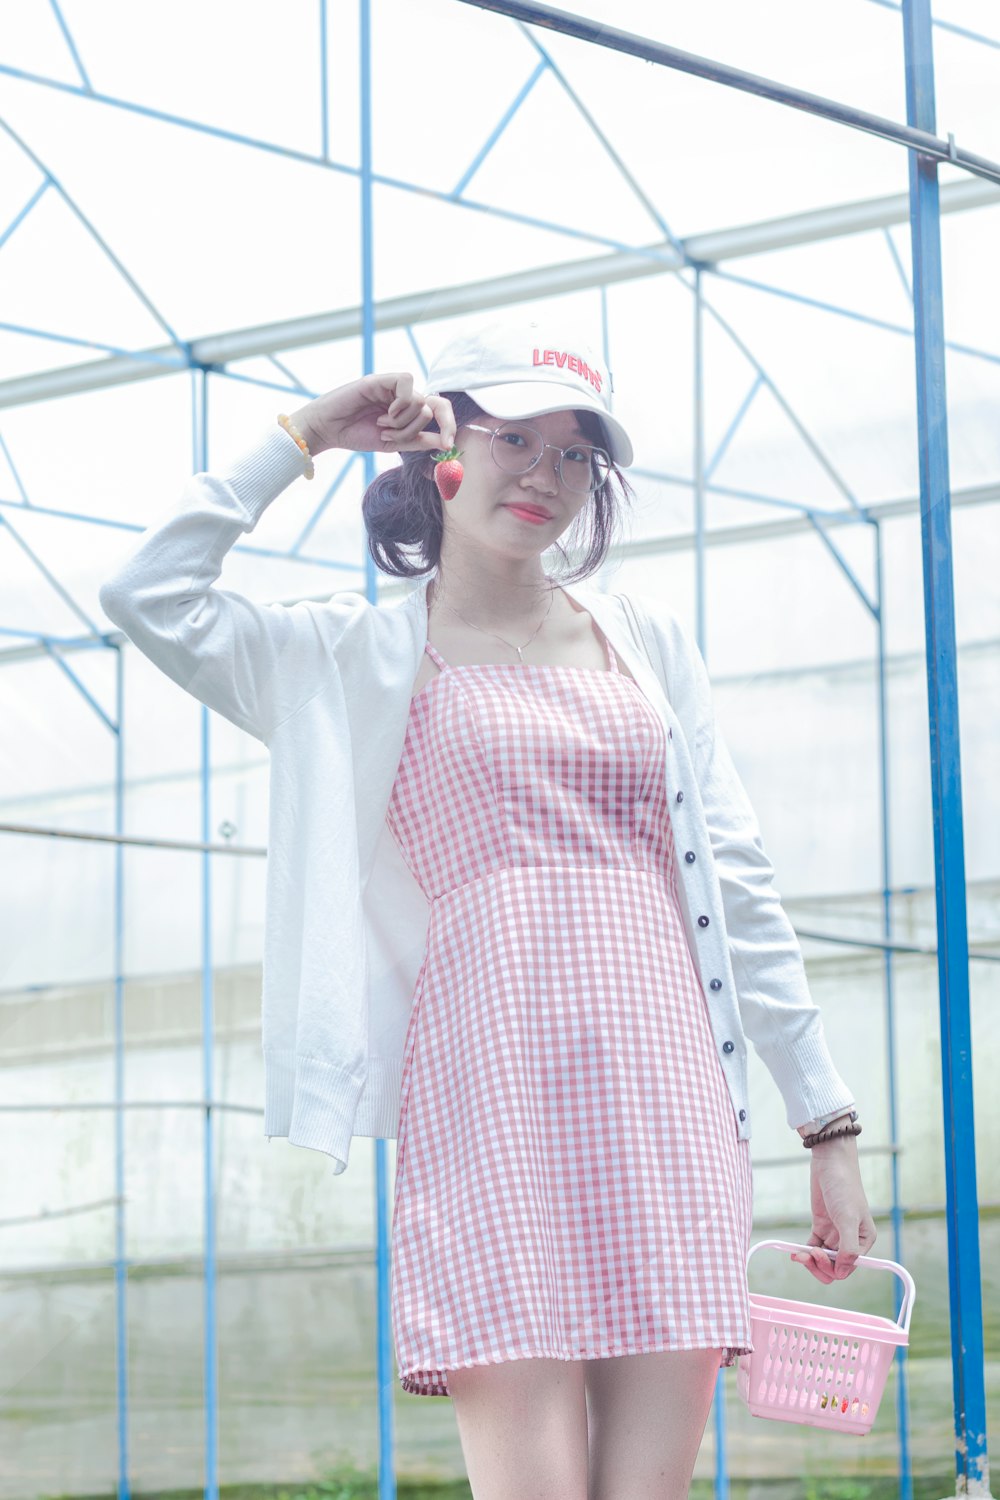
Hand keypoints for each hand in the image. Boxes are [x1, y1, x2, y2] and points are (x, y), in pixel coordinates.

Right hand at [288, 373, 455, 457]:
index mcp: (408, 411)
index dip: (449, 425)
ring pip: (421, 401)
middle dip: (416, 429)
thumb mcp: (393, 443)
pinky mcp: (382, 379)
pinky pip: (408, 384)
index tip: (449, 445)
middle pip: (433, 407)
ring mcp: (393, 387)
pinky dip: (400, 405)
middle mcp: (403, 397)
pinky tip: (384, 414)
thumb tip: (445, 442)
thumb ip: (417, 441)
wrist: (328, 430)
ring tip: (381, 426)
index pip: (439, 410)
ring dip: (403, 423)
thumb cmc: (356, 435)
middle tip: (393, 437)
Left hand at [791, 1135, 876, 1282]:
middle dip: (819, 1266)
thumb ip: (848, 1248)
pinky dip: (804, 1252)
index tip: (818, 1253)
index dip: (832, 1268)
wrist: (831, 1161)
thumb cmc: (844, 1187)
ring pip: (822, 1260)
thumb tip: (842, 1272)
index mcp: (864, 1241)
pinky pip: (812, 1247)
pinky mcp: (821, 1226)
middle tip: (807, 1255)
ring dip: (810, 1261)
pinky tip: (795, 1252)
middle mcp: (850, 1240)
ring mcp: (835, 1234)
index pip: (848, 1268)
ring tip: (798, 1255)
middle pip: (834, 1267)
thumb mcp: (847, 1218)